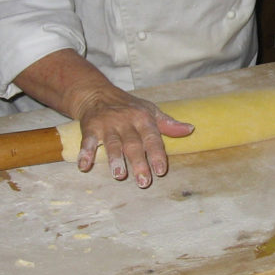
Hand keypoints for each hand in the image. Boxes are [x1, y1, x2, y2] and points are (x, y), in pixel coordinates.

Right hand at [13, 49, 192, 187]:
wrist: (97, 93)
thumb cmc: (128, 107)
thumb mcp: (150, 111)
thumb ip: (168, 124)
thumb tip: (190, 129)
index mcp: (143, 118)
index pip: (152, 138)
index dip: (157, 154)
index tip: (161, 170)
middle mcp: (126, 121)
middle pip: (133, 144)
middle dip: (139, 162)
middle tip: (144, 182)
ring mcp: (107, 125)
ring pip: (112, 143)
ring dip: (115, 159)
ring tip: (119, 175)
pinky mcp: (90, 127)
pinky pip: (87, 141)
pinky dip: (85, 153)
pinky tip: (84, 165)